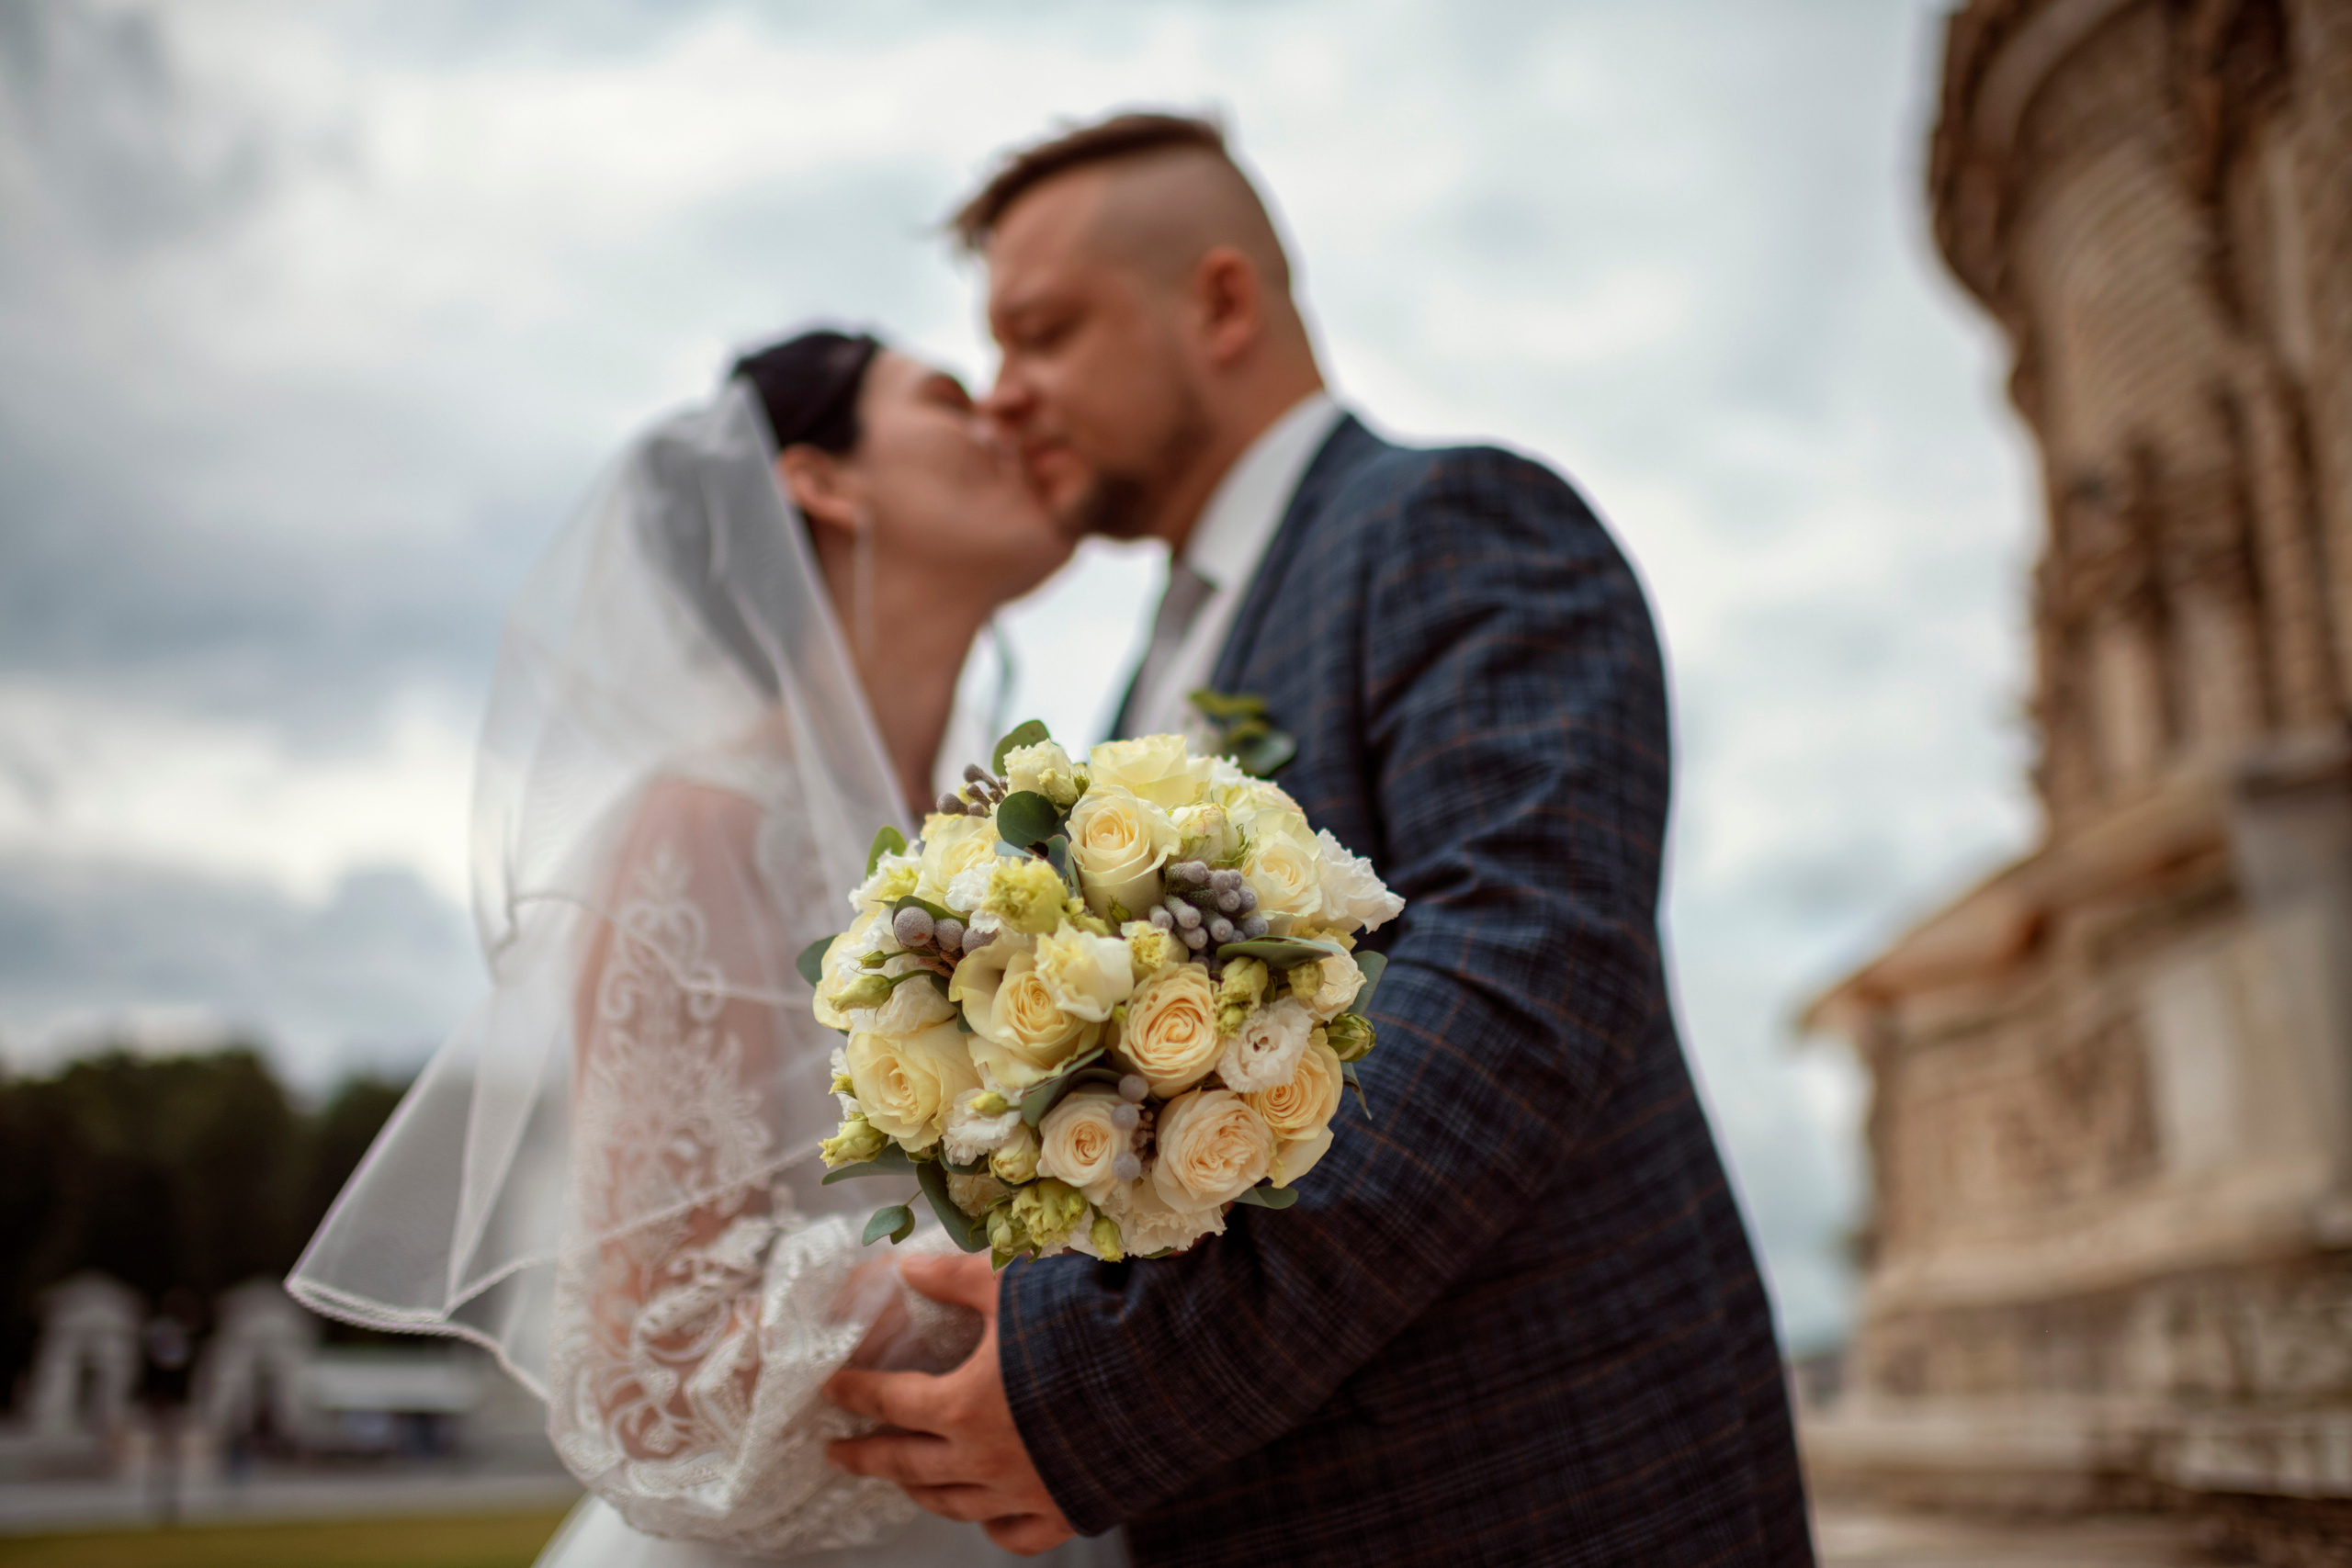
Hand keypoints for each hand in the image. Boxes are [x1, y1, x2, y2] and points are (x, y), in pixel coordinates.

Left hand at [825, 1253, 1076, 1556]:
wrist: (1164, 1375)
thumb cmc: (1082, 1323)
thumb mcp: (1008, 1284)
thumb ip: (951, 1278)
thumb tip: (903, 1266)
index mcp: (961, 1405)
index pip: (888, 1401)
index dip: (855, 1393)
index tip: (831, 1389)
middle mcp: (982, 1459)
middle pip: (905, 1463)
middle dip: (865, 1456)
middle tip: (836, 1453)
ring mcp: (1022, 1492)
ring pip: (953, 1505)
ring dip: (918, 1491)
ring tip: (901, 1480)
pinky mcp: (1064, 1510)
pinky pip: (1013, 1534)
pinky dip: (990, 1525)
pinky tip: (983, 1513)